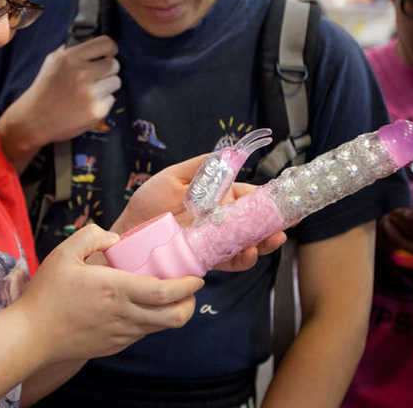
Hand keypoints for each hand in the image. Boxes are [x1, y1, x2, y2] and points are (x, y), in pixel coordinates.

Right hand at [0, 36, 119, 163]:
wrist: (34, 119)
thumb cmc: (44, 91)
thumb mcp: (52, 62)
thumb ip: (72, 51)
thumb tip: (92, 46)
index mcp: (70, 58)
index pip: (106, 44)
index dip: (110, 49)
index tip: (109, 54)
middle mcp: (82, 73)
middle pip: (114, 64)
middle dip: (107, 70)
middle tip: (96, 77)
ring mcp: (91, 93)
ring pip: (116, 82)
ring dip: (106, 86)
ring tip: (90, 92)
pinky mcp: (97, 110)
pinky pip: (111, 100)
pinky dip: (102, 102)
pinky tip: (87, 104)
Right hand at [17, 224, 202, 362]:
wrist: (31, 335)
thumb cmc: (47, 293)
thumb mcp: (64, 253)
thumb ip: (91, 236)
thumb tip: (115, 238)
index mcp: (115, 289)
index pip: (164, 292)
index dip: (187, 285)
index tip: (196, 276)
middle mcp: (124, 314)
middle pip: (174, 317)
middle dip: (190, 303)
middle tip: (189, 288)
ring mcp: (121, 333)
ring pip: (162, 327)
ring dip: (173, 312)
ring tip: (168, 295)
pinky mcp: (115, 345)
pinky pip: (143, 333)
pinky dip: (152, 321)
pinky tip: (141, 306)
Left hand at [110, 154, 286, 272]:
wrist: (127, 235)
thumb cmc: (148, 204)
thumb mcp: (172, 178)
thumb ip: (200, 167)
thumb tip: (227, 152)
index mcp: (217, 198)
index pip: (249, 196)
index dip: (268, 197)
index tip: (285, 198)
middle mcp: (220, 221)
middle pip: (254, 221)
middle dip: (272, 223)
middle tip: (285, 224)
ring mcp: (215, 242)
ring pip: (247, 242)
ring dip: (263, 242)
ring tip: (271, 239)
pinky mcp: (206, 260)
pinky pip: (229, 260)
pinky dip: (242, 258)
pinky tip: (249, 252)